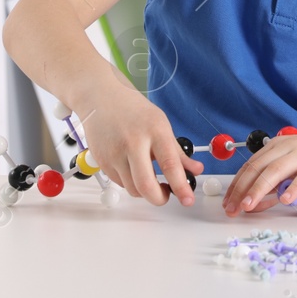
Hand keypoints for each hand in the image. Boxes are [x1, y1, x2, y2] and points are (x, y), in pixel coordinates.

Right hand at [77, 80, 202, 205]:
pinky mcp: (102, 161)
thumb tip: (195, 170)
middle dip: (159, 199)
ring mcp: (115, 153)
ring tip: (150, 177)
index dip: (181, 187)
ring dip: (144, 191)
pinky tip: (132, 168)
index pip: (170, 165)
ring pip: (132, 189)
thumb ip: (177, 151)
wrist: (100, 97)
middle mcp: (133, 142)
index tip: (188, 200)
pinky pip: (120, 183)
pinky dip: (130, 182)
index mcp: (154, 131)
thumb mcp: (161, 124)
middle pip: (146, 186)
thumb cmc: (133, 110)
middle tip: (165, 196)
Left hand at [221, 126, 296, 216]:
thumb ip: (275, 188)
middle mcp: (288, 147)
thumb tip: (253, 205)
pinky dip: (294, 187)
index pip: (250, 166)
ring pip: (277, 170)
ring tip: (249, 205)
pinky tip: (285, 200)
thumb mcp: (296, 174)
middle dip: (242, 189)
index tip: (227, 204)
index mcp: (277, 147)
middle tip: (233, 209)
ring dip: (260, 188)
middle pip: (259, 168)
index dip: (236, 185)